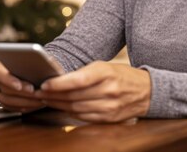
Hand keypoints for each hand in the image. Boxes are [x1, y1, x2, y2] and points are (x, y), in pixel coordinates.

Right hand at [0, 61, 44, 111]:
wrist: (32, 72)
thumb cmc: (30, 63)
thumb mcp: (31, 58)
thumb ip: (31, 60)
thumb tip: (40, 63)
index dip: (8, 80)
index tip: (19, 86)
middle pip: (4, 89)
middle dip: (21, 92)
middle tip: (34, 92)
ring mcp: (0, 93)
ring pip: (8, 101)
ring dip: (25, 101)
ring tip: (39, 99)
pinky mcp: (6, 103)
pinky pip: (14, 108)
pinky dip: (26, 107)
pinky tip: (36, 104)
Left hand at [34, 61, 150, 122]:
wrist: (147, 92)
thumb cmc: (122, 75)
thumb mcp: (105, 66)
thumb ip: (84, 73)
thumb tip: (58, 78)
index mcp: (106, 73)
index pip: (79, 80)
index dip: (59, 84)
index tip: (45, 84)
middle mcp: (108, 91)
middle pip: (74, 96)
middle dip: (53, 95)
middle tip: (38, 92)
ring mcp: (109, 107)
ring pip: (76, 108)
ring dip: (58, 105)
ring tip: (46, 99)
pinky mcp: (109, 119)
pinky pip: (84, 117)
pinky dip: (70, 112)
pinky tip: (61, 107)